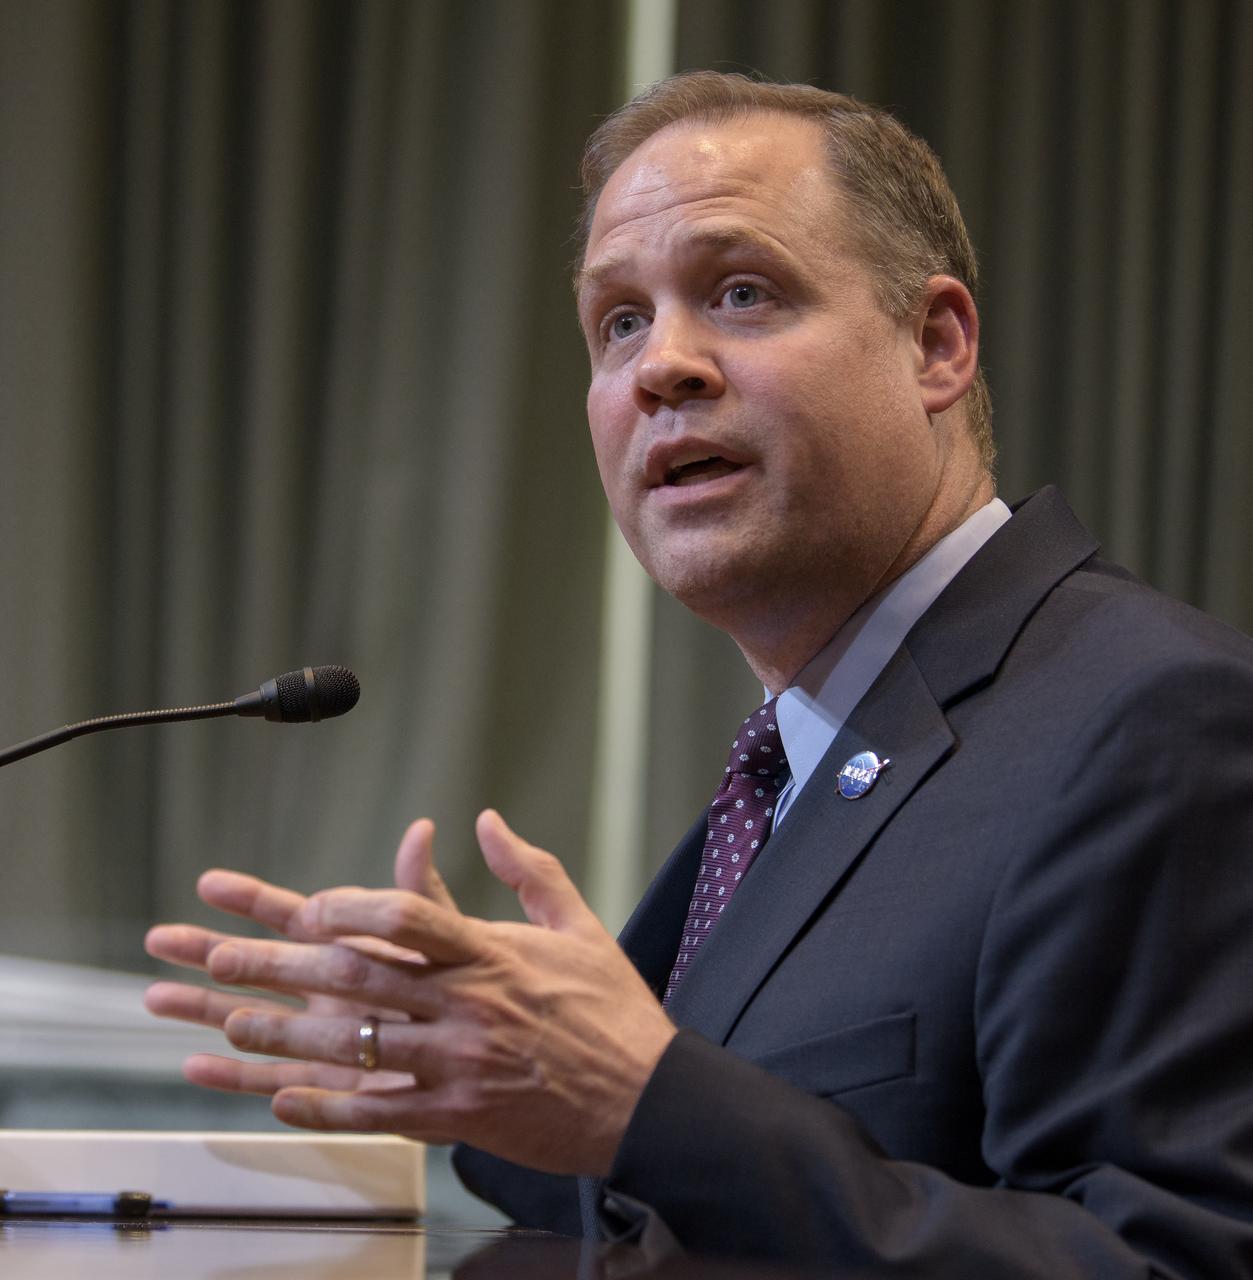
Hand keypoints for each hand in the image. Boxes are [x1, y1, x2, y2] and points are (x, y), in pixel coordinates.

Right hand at [144, 819, 450, 1098]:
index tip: (210, 882)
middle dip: (208, 951)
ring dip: (205, 1011)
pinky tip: (195, 1067)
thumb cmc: (477, 989)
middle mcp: (332, 990)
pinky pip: (278, 1079)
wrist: (502, 1054)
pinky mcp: (336, 1086)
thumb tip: (421, 830)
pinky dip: (236, 1077)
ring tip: (154, 998)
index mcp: (354, 949)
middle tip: (160, 937)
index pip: (294, 916)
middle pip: (259, 966)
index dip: (253, 899)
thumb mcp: (453, 938)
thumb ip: (423, 896)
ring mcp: (327, 1035)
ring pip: (254, 1020)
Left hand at [183, 811, 677, 1174]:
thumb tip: (487, 820)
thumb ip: (530, 867)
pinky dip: (326, 1107)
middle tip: (219, 955)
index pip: (408, 918)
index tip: (309, 904)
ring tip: (228, 1024)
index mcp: (492, 955)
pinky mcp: (458, 1117)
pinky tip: (281, 1099)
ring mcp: (458, 1065)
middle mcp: (467, 1007)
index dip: (349, 906)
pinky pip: (379, 1113)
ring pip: (356, 1047)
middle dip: (281, 965)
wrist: (646, 1097)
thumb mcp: (579, 923)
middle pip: (358, 979)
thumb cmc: (612, 1008)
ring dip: (283, 1035)